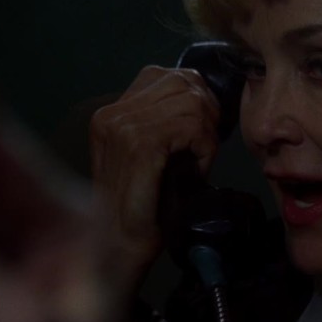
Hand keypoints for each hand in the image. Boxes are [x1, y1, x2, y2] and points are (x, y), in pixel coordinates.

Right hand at [89, 65, 219, 293]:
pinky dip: (204, 146)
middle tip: (208, 143)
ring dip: (207, 131)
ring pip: (191, 102)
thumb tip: (205, 100)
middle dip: (206, 110)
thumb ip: (165, 124)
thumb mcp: (153, 155)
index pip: (166, 76)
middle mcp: (113, 114)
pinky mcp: (140, 145)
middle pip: (181, 83)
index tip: (204, 128)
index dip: (194, 96)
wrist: (120, 246)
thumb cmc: (143, 206)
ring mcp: (123, 127)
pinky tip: (198, 168)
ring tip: (201, 159)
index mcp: (112, 113)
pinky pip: (191, 126)